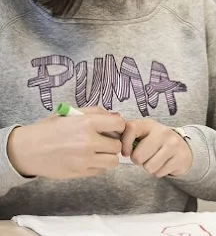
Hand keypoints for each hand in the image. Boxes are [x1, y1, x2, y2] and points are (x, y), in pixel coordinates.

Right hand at [7, 107, 124, 178]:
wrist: (27, 150)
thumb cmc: (49, 129)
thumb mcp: (71, 113)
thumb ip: (95, 113)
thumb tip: (116, 116)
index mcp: (86, 123)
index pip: (119, 124)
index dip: (119, 126)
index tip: (114, 128)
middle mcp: (88, 142)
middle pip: (117, 145)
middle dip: (113, 143)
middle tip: (104, 141)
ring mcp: (84, 160)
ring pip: (113, 161)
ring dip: (108, 156)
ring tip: (98, 152)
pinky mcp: (79, 173)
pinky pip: (101, 171)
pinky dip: (98, 166)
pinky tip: (88, 160)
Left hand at [121, 119, 191, 177]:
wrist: (182, 148)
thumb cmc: (155, 143)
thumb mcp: (143, 134)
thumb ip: (128, 135)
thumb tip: (110, 139)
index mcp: (149, 124)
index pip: (130, 128)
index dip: (124, 143)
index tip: (126, 151)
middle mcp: (162, 131)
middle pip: (138, 156)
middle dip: (139, 161)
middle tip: (145, 156)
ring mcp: (173, 144)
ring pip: (149, 167)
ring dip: (149, 167)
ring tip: (155, 159)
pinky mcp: (181, 157)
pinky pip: (160, 173)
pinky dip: (159, 172)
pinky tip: (164, 163)